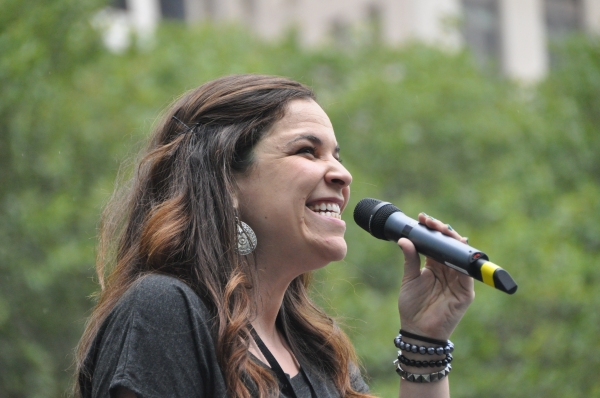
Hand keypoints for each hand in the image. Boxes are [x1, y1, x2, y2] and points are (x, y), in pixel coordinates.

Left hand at [397, 213, 474, 340]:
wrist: (417, 330)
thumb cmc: (412, 306)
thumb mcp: (409, 278)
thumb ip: (410, 259)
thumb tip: (403, 239)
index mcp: (435, 265)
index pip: (436, 243)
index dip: (432, 230)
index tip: (422, 218)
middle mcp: (449, 270)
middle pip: (450, 245)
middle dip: (442, 231)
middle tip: (430, 222)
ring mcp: (458, 280)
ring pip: (460, 255)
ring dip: (452, 241)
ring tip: (442, 230)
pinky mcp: (466, 292)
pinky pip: (468, 274)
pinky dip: (465, 261)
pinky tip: (458, 248)